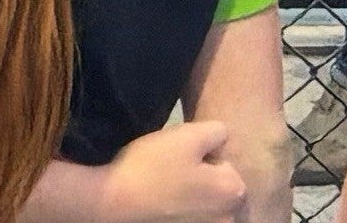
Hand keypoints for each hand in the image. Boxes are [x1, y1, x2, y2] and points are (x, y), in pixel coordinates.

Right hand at [90, 121, 244, 222]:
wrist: (113, 202)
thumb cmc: (151, 167)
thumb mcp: (184, 136)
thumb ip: (215, 131)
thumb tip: (222, 138)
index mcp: (233, 188)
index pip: (226, 161)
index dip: (202, 153)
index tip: (180, 155)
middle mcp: (229, 215)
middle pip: (219, 185)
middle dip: (202, 176)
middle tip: (171, 169)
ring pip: (205, 203)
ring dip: (192, 195)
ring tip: (164, 187)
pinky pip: (191, 215)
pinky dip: (180, 209)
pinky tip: (161, 202)